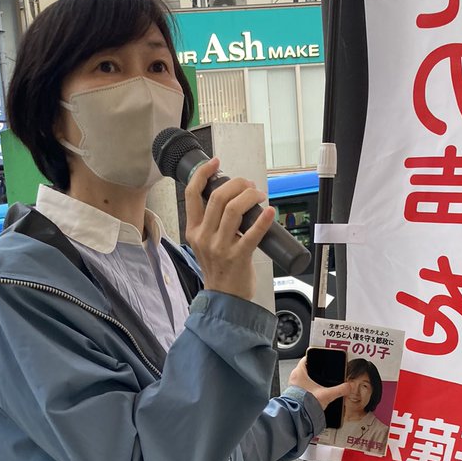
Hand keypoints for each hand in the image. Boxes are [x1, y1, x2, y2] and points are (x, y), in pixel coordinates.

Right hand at [183, 156, 275, 302]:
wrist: (224, 297)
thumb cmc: (219, 267)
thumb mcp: (205, 242)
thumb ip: (211, 222)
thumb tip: (230, 195)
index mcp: (193, 230)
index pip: (191, 194)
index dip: (203, 174)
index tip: (215, 163)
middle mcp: (204, 237)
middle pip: (217, 197)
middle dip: (236, 184)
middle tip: (249, 185)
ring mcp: (220, 248)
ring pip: (233, 210)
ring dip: (249, 196)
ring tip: (259, 195)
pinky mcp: (238, 257)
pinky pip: (251, 234)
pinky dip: (262, 220)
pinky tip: (270, 211)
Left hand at [288, 356, 350, 411]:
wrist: (297, 417)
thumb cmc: (305, 404)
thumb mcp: (327, 395)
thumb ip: (340, 390)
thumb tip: (348, 387)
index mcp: (299, 372)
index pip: (306, 358)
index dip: (314, 357)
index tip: (319, 358)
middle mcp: (294, 378)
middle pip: (305, 369)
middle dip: (314, 371)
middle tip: (321, 372)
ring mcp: (292, 387)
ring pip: (302, 379)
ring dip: (310, 381)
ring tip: (319, 384)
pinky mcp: (293, 395)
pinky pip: (301, 388)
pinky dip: (307, 389)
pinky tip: (314, 394)